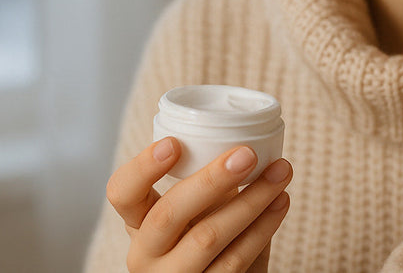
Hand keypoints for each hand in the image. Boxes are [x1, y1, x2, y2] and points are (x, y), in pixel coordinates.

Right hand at [106, 138, 291, 271]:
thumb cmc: (204, 236)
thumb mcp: (192, 212)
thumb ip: (205, 185)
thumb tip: (245, 142)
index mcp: (138, 223)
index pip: (121, 193)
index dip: (143, 168)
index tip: (174, 143)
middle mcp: (146, 255)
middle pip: (168, 215)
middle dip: (210, 180)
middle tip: (247, 154)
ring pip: (208, 238)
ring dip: (251, 200)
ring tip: (280, 172)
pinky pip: (236, 260)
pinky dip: (263, 227)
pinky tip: (280, 202)